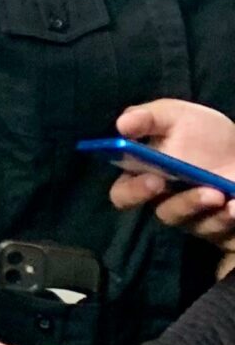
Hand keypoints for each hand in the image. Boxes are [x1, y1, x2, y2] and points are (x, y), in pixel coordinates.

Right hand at [110, 101, 234, 246]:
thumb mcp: (174, 116)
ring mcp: (196, 216)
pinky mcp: (221, 224)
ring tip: (219, 194)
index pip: (124, 194)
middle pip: (164, 213)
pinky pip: (223, 228)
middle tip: (201, 191)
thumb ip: (147, 118)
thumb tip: (121, 125)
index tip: (153, 179)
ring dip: (208, 208)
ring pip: (196, 222)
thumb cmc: (201, 134)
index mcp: (145, 177)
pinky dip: (230, 215)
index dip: (133, 192)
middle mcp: (167, 202)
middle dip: (180, 204)